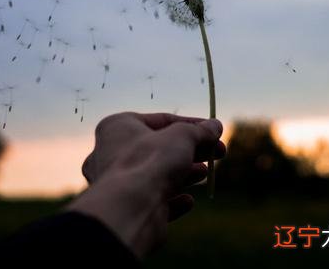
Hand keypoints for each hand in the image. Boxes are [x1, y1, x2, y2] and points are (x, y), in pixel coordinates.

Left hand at [67, 112, 224, 257]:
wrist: (131, 208)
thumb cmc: (150, 161)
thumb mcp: (182, 136)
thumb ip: (199, 131)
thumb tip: (215, 126)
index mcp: (117, 127)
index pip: (160, 121)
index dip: (192, 125)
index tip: (215, 131)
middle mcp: (111, 153)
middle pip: (159, 148)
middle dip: (191, 150)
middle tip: (217, 152)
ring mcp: (117, 182)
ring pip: (155, 174)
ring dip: (183, 174)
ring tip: (204, 173)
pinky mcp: (128, 208)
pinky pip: (152, 200)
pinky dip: (172, 199)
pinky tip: (188, 201)